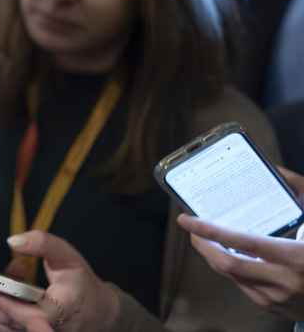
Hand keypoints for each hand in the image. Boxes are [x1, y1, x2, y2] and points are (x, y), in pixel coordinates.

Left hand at [0, 231, 118, 331]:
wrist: (98, 311)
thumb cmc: (80, 280)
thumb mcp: (67, 256)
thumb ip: (43, 244)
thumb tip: (12, 242)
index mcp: (65, 305)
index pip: (39, 313)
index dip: (16, 308)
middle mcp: (52, 326)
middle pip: (14, 322)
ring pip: (9, 330)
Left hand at [177, 167, 303, 319]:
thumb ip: (303, 191)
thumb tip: (277, 171)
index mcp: (294, 257)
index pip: (240, 242)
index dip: (209, 230)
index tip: (186, 219)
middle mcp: (283, 281)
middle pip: (227, 264)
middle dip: (203, 245)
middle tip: (192, 229)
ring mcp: (278, 298)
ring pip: (232, 276)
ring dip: (216, 257)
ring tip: (209, 238)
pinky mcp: (275, 307)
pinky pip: (243, 287)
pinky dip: (233, 270)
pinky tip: (232, 255)